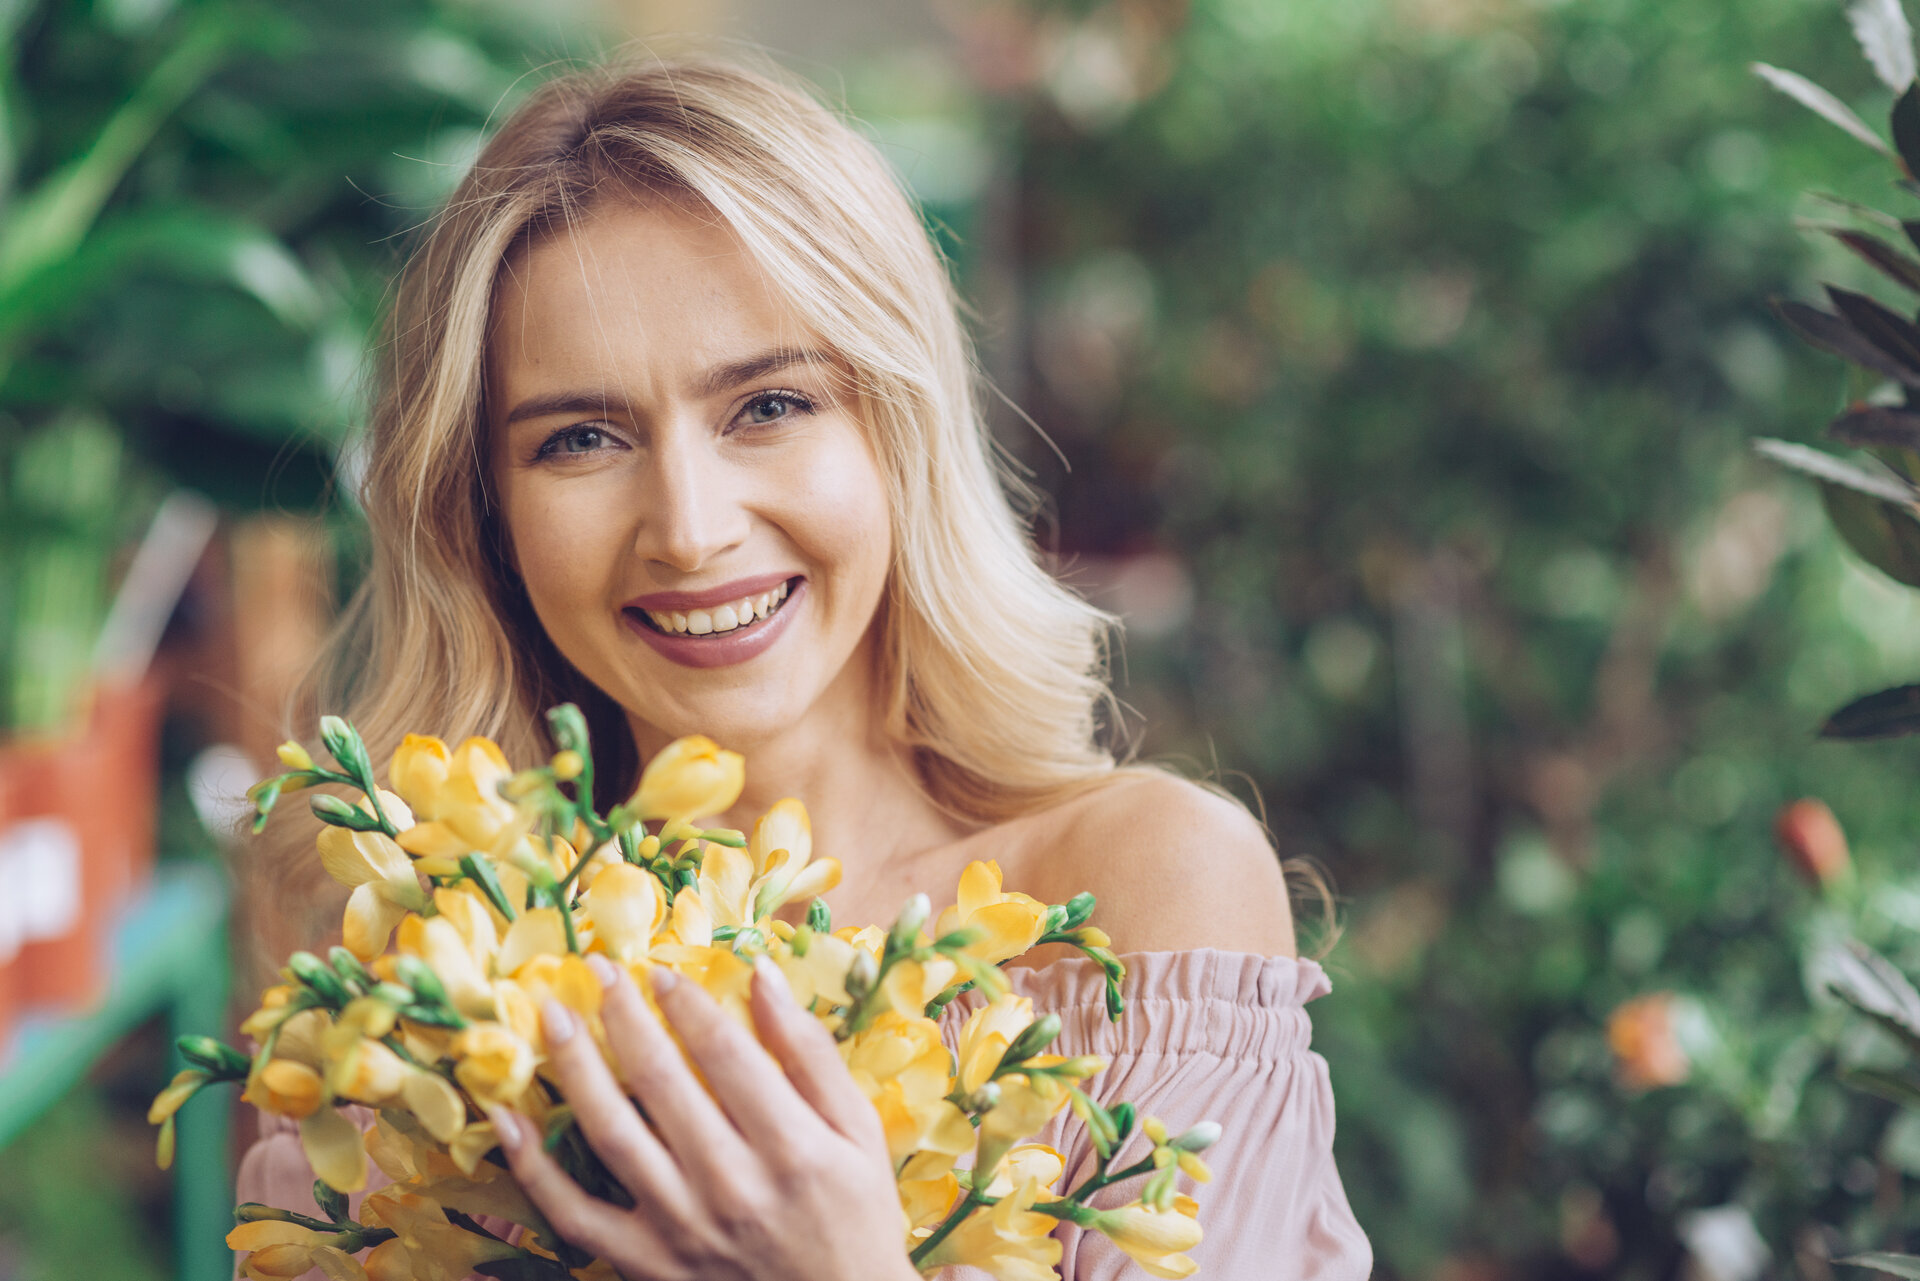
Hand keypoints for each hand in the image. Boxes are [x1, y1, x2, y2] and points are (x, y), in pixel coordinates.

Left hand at [494, 952, 921, 1280]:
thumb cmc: (856, 1216)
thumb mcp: (858, 1131)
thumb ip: (810, 1053)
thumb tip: (761, 973)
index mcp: (790, 1146)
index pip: (724, 1053)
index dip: (687, 1003)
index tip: (661, 970)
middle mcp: (729, 1183)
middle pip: (660, 1081)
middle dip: (623, 1014)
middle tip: (597, 968)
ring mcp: (679, 1226)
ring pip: (610, 1133)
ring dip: (574, 1066)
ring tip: (552, 1014)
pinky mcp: (643, 1261)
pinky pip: (572, 1211)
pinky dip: (531, 1165)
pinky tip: (507, 1117)